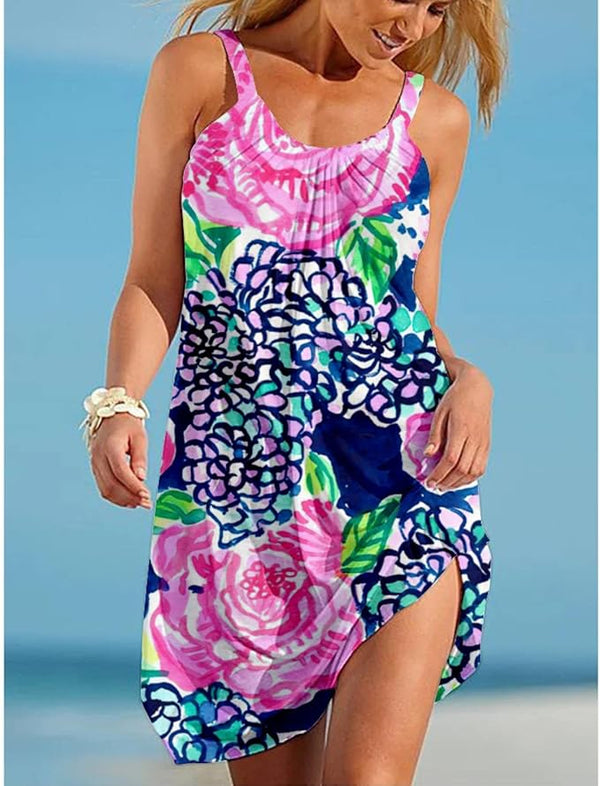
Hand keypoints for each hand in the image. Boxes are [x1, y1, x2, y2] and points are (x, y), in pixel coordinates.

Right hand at [89, 412, 152, 508]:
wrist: (111, 415)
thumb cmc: (128, 425)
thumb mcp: (139, 437)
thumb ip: (140, 457)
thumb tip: (141, 478)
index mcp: (110, 447)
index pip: (120, 471)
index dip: (133, 486)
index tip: (147, 496)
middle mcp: (98, 457)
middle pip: (111, 484)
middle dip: (130, 497)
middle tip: (146, 503)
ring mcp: (94, 464)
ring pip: (105, 490)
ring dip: (123, 500)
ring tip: (140, 504)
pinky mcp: (95, 469)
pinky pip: (103, 488)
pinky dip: (116, 497)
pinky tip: (129, 500)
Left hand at [423, 363, 492, 491]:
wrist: (477, 389)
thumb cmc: (454, 399)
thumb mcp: (440, 413)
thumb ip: (435, 435)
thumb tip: (428, 455)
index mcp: (461, 429)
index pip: (450, 459)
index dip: (439, 474)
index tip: (428, 481)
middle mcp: (475, 439)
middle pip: (462, 469)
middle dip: (446, 482)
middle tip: (433, 487)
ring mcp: (483, 443)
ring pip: (473, 472)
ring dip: (458, 483)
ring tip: (444, 486)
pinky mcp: (487, 445)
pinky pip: (481, 467)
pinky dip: (470, 478)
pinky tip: (458, 480)